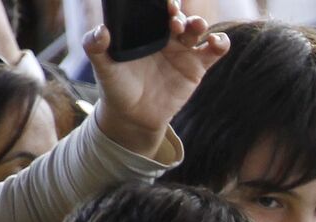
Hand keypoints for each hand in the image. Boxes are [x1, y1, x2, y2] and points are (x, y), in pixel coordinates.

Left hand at [85, 0, 229, 157]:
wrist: (134, 115)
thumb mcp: (103, 66)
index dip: (162, 2)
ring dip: (198, 23)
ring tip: (195, 27)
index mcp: (145, 29)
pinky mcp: (197, 67)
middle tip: (174, 21)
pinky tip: (217, 42)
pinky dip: (220, 43)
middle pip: (179, 16)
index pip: (156, 9)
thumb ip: (95, 47)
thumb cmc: (117, 86)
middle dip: (179, 14)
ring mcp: (183, 50)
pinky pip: (213, 51)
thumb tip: (101, 31)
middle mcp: (166, 36)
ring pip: (197, 29)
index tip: (163, 3)